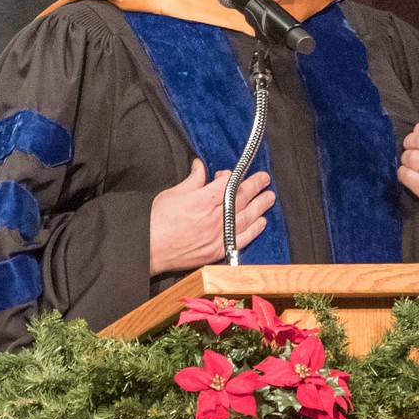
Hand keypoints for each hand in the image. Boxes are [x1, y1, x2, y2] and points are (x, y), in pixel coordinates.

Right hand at [149, 159, 274, 275]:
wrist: (148, 249)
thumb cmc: (156, 222)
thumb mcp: (172, 194)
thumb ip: (192, 181)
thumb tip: (200, 168)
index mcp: (202, 200)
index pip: (228, 184)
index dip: (236, 176)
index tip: (241, 172)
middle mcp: (214, 218)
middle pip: (241, 199)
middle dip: (255, 187)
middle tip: (265, 180)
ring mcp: (217, 236)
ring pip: (246, 218)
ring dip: (260, 206)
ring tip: (269, 198)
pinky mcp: (217, 251)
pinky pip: (241, 239)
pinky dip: (253, 230)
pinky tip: (261, 222)